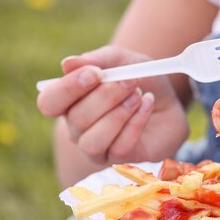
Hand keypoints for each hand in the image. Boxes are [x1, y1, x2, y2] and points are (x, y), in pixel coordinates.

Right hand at [37, 45, 187, 163]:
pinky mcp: (120, 158)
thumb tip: (67, 63)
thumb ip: (98, 60)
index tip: (95, 73)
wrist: (170, 101)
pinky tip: (147, 104)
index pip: (49, 102)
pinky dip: (136, 122)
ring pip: (93, 141)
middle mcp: (77, 128)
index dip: (67, 89)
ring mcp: (97, 147)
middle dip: (106, 96)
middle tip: (130, 80)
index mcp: (69, 102)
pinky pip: (120, 147)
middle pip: (76, 119)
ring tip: (138, 95)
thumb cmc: (139, 80)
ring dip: (118, 115)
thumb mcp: (123, 61)